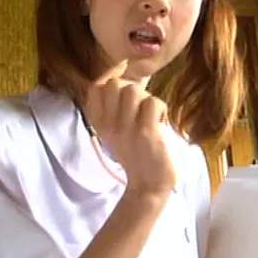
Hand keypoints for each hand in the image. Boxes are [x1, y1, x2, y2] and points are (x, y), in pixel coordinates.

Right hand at [84, 60, 175, 197]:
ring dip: (147, 100)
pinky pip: (153, 103)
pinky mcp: (145, 133)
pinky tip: (161, 123)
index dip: (112, 83)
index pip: (96, 87)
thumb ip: (115, 105)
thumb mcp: (116, 130)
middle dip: (132, 89)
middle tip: (140, 109)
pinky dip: (161, 110)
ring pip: (134, 90)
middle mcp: (108, 125)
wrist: (149, 185)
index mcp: (99, 123)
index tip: (125, 98)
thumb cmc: (136, 152)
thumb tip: (121, 72)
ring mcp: (125, 128)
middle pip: (115, 83)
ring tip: (150, 117)